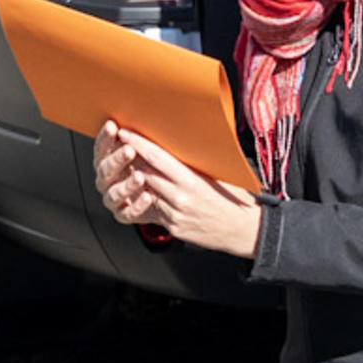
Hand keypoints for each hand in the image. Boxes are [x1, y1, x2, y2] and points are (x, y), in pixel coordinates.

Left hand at [95, 121, 263, 258]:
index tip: (125, 132)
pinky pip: (152, 211)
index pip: (158, 158)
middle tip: (119, 144)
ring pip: (145, 192)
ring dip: (134, 178)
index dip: (138, 144)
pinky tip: (139, 190)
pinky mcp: (173, 227)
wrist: (244, 230)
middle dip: (130, 158)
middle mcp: (179, 198)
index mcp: (192, 181)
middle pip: (146, 173)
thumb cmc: (234, 199)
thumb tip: (176, 146)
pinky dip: (144, 198)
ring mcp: (174, 214)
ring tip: (126, 164)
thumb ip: (193, 165)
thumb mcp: (217, 175)